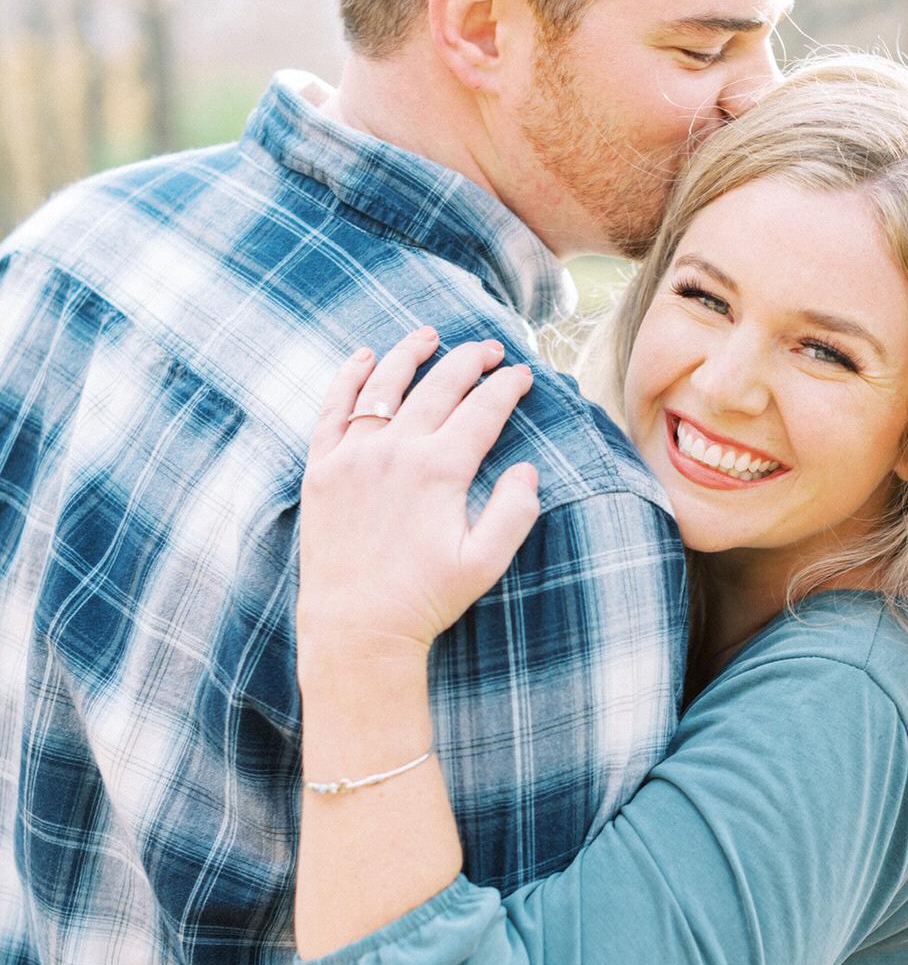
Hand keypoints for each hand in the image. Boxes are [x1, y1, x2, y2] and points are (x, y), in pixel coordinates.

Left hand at [298, 329, 538, 669]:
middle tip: (491, 349)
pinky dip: (349, 376)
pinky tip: (364, 357)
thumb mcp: (486, 563)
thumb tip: (528, 469)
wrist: (357, 629)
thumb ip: (514, 512)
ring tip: (430, 335)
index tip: (523, 375)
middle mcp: (396, 451)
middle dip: (471, 360)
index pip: (483, 409)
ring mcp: (353, 455)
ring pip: (385, 384)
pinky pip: (333, 408)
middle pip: (439, 385)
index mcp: (440, 469)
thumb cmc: (425, 600)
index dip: (507, 386)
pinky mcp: (322, 469)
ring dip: (411, 353)